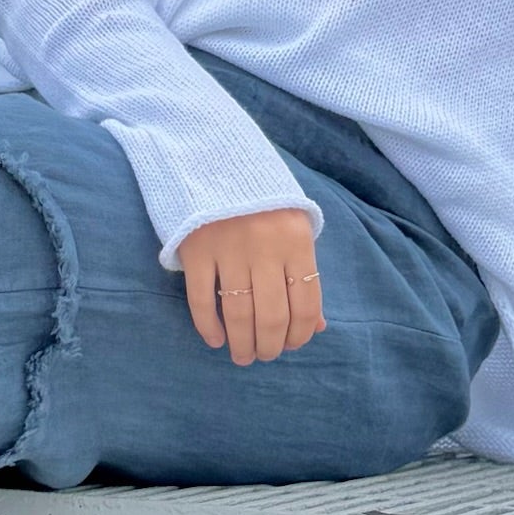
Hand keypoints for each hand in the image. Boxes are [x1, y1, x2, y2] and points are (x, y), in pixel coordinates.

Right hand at [175, 208, 326, 365]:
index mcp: (297, 241)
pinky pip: (201, 299)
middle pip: (271, 316)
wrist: (217, 158)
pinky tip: (215, 339)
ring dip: (241, 344)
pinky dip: (208, 326)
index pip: (305, 305)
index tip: (289, 346)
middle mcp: (265, 247)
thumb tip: (317, 327)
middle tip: (262, 356)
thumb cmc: (264, 199)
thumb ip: (304, 273)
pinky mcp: (196, 248)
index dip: (299, 335)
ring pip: (237, 314)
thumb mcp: (295, 228)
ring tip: (242, 355)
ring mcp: (229, 247)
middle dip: (268, 347)